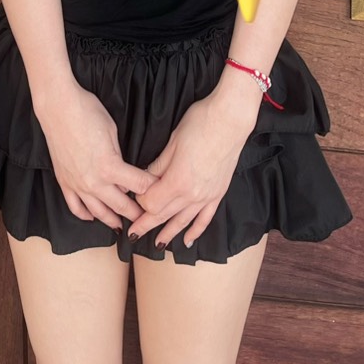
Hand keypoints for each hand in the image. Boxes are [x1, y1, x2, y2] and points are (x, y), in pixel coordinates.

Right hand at [37, 83, 158, 229]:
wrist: (58, 107)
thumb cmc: (87, 113)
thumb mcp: (113, 132)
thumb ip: (120, 157)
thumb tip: (124, 173)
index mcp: (110, 167)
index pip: (140, 186)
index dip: (153, 188)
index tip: (161, 191)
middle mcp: (94, 181)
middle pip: (122, 205)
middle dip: (137, 213)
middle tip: (147, 219)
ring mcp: (77, 184)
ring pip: (98, 212)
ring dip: (112, 221)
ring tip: (122, 226)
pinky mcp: (64, 182)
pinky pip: (75, 206)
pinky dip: (85, 215)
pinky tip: (92, 217)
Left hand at [129, 97, 253, 247]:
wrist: (231, 119)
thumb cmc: (200, 124)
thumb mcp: (172, 143)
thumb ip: (158, 166)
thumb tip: (146, 178)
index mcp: (177, 181)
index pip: (151, 203)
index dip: (140, 201)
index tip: (134, 195)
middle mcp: (192, 194)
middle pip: (163, 215)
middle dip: (146, 225)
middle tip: (132, 234)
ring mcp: (207, 195)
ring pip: (183, 221)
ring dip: (168, 233)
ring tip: (156, 245)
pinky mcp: (218, 193)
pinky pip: (205, 218)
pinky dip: (195, 231)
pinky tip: (187, 241)